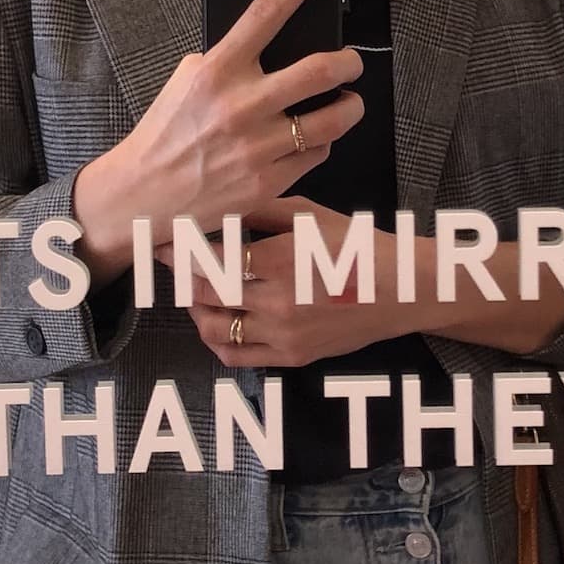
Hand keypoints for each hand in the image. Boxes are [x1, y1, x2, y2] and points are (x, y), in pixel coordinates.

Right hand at [76, 0, 365, 264]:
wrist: (142, 193)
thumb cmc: (167, 133)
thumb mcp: (187, 80)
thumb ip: (228, 60)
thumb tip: (274, 42)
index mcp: (217, 71)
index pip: (266, 12)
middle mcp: (240, 106)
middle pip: (321, 70)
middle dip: (349, 63)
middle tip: (351, 63)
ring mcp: (257, 146)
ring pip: (334, 119)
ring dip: (349, 106)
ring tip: (345, 102)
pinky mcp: (268, 181)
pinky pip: (317, 153)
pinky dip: (320, 143)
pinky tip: (307, 140)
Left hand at [154, 197, 411, 369]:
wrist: (402, 291)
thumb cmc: (355, 246)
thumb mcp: (309, 215)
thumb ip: (258, 211)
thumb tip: (213, 206)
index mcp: (282, 259)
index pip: (210, 258)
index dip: (179, 249)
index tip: (161, 239)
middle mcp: (278, 301)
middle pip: (204, 292)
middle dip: (179, 276)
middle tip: (167, 261)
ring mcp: (283, 334)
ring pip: (213, 329)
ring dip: (195, 309)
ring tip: (194, 291)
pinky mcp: (290, 357)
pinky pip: (235, 356)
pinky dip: (216, 339)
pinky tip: (215, 319)